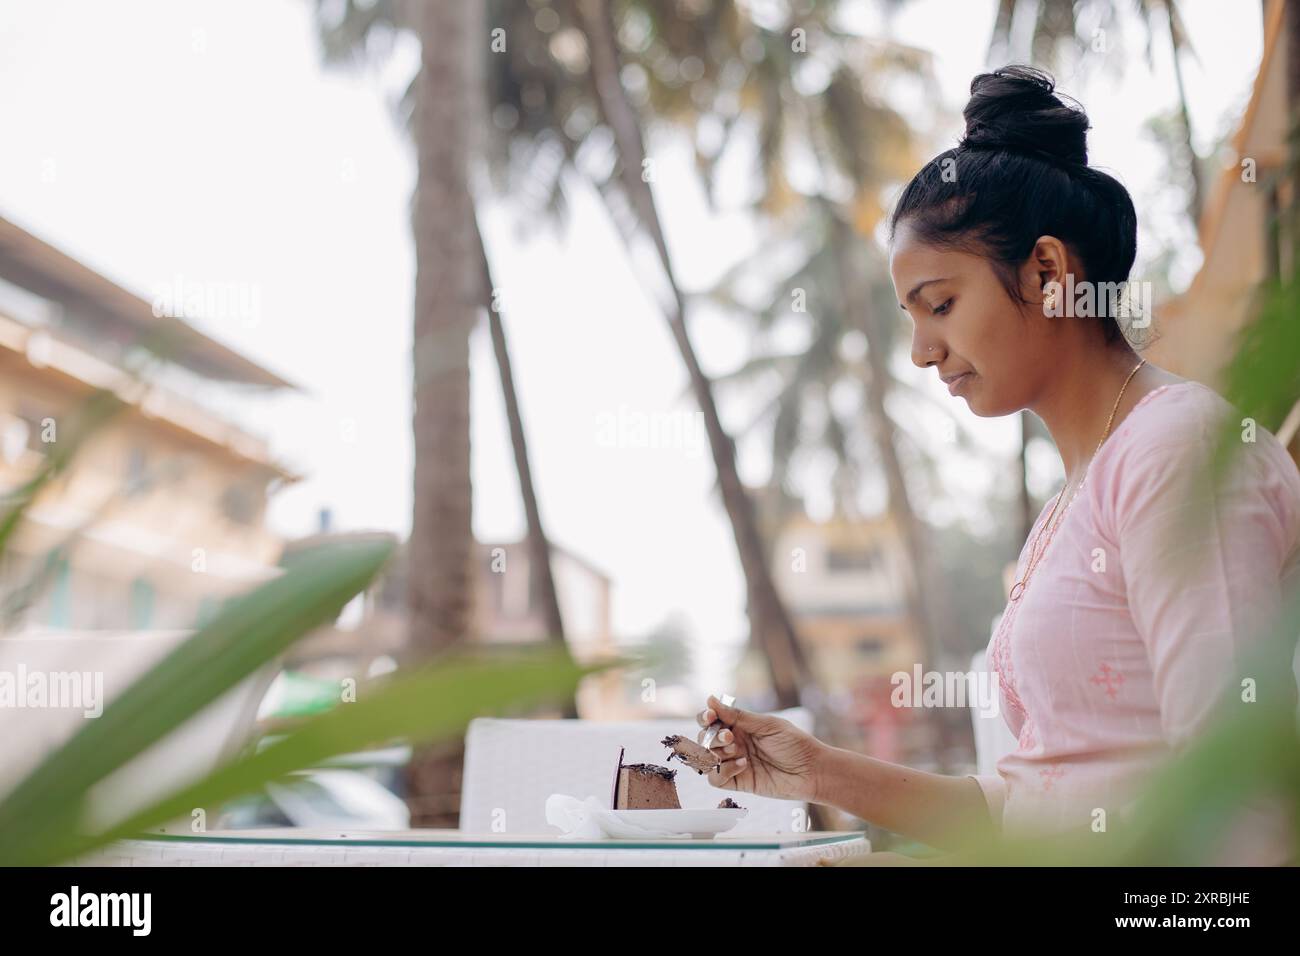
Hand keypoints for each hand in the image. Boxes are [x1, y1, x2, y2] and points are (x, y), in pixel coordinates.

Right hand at [695, 694, 824, 802]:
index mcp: (740, 726)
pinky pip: (716, 779)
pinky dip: (723, 771)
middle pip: (705, 739)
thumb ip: (738, 716)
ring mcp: (734, 763)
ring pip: (706, 759)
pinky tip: (742, 765)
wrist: (811, 771)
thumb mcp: (767, 725)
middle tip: (729, 737)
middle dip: (712, 736)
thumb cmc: (795, 744)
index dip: (706, 717)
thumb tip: (710, 699)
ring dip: (715, 752)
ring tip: (736, 750)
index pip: (712, 720)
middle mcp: (734, 743)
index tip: (710, 716)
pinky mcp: (738, 782)